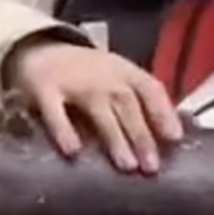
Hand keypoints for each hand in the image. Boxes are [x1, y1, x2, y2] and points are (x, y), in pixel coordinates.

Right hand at [7, 39, 183, 174]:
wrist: (38, 47)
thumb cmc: (87, 72)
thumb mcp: (117, 75)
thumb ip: (140, 100)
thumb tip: (170, 135)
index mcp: (123, 71)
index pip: (149, 88)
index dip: (163, 112)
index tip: (174, 138)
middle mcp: (102, 75)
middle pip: (127, 104)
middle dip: (141, 135)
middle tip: (152, 167)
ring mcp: (73, 81)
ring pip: (98, 110)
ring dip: (114, 138)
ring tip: (127, 166)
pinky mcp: (44, 90)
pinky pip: (55, 111)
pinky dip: (63, 130)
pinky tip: (73, 151)